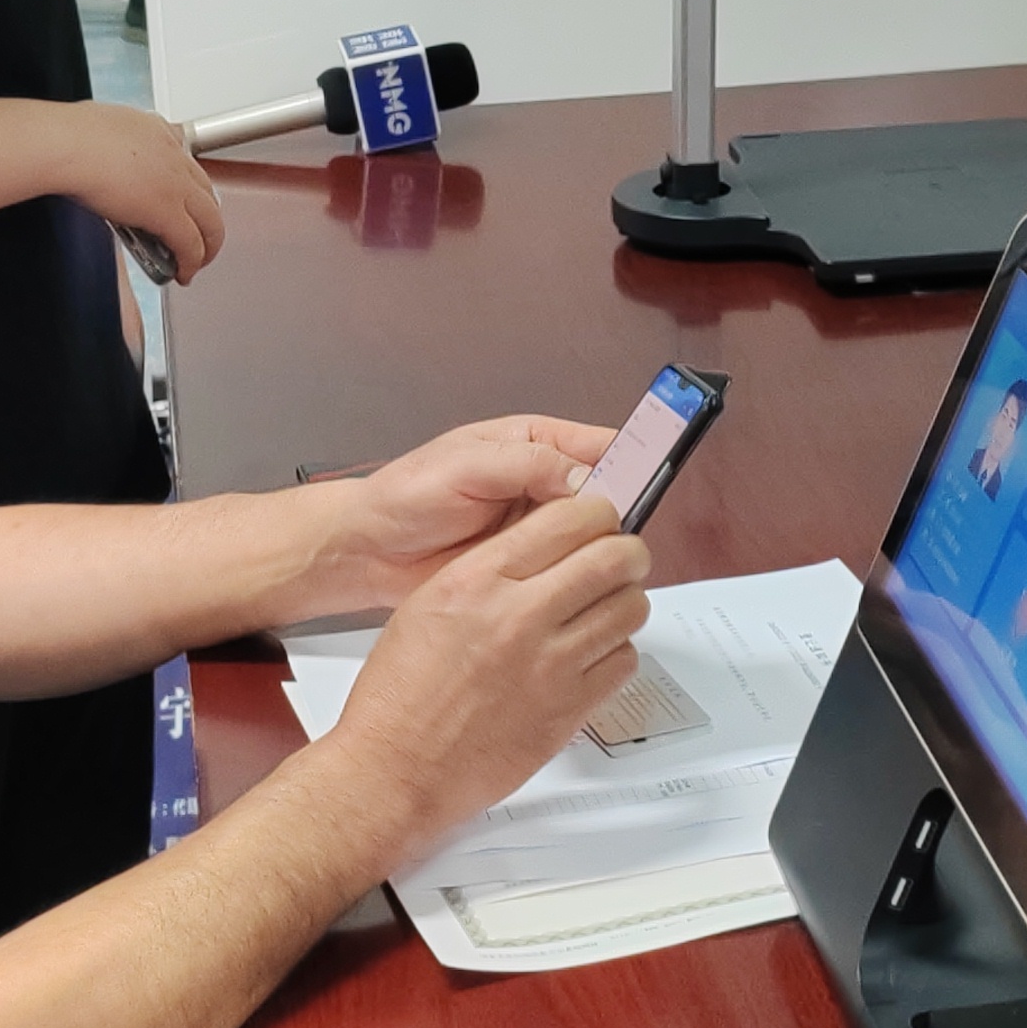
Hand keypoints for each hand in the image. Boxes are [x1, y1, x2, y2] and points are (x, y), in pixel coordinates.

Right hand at [68, 105, 223, 275]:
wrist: (64, 145)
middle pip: (207, 191)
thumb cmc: (65, 137)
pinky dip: (191, 262)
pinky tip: (183, 272)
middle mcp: (173, 154)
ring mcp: (175, 184)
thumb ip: (103, 143)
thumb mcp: (94, 129)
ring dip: (206, 245)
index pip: (183, 157)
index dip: (186, 184)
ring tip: (195, 261)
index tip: (178, 196)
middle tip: (196, 235)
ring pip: (210, 220)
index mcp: (155, 130)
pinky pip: (191, 244)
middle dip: (205, 218)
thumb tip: (88, 157)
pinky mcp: (168, 212)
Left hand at [318, 415, 622, 605]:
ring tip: (606, 560)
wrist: (370, 549)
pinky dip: (579, 575)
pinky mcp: (530, 564)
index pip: (601, 445)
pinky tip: (583, 584)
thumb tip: (584, 478)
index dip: (634, 457)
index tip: (657, 472)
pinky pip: (568, 568)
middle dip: (620, 511)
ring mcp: (538, 526)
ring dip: (601, 546)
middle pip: (607, 492)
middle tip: (625, 531)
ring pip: (592, 534)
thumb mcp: (465, 467)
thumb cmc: (406, 495)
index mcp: (532, 443)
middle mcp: (543, 481)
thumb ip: (526, 465)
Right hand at [320, 497, 650, 845]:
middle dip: (626, 552)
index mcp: (478, 580)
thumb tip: (545, 545)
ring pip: (631, 608)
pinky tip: (592, 655)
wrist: (394, 769)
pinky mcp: (569, 710)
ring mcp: (551, 665)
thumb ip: (491, 569)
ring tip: (604, 609)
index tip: (598, 523)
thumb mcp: (430, 602)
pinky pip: (624, 662)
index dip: (596, 515)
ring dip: (624, 602)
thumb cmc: (400, 694)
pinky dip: (616, 652)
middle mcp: (519, 616)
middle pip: (615, 557)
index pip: (570, 518)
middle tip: (620, 560)